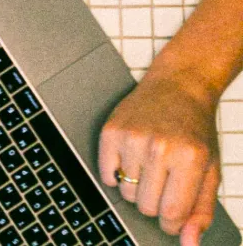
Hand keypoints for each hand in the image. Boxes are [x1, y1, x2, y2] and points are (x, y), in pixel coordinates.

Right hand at [99, 73, 220, 244]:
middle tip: (165, 180)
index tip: (174, 212)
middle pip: (146, 206)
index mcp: (190, 159)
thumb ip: (201, 211)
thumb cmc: (195, 131)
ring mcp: (132, 138)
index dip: (172, 221)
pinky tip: (132, 158)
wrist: (178, 87)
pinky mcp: (111, 131)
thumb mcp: (210, 171)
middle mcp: (160, 148)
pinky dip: (117, 174)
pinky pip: (106, 175)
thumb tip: (189, 243)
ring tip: (150, 164)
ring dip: (137, 186)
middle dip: (155, 202)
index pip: (172, 214)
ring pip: (126, 193)